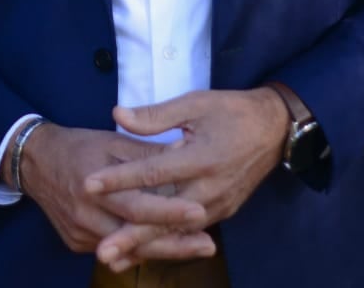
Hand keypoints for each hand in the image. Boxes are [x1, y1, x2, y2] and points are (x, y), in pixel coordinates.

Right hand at [19, 122, 208, 255]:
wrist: (35, 162)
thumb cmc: (79, 146)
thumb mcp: (112, 142)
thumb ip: (146, 152)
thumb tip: (184, 152)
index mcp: (93, 183)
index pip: (136, 204)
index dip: (168, 210)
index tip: (199, 212)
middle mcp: (85, 213)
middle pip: (134, 236)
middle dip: (174, 243)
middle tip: (209, 245)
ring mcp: (79, 232)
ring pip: (127, 249)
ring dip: (162, 249)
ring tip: (197, 247)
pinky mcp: (75, 243)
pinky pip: (113, 250)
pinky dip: (139, 249)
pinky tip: (166, 246)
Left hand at [82, 88, 289, 269]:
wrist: (275, 129)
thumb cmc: (231, 111)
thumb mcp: (195, 103)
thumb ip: (156, 114)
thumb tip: (117, 115)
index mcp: (201, 158)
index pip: (152, 172)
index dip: (119, 179)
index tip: (89, 185)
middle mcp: (209, 188)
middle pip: (164, 216)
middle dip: (132, 236)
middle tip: (102, 252)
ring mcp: (218, 205)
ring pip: (175, 231)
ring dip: (145, 247)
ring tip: (115, 260)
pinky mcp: (222, 211)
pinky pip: (189, 231)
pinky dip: (166, 243)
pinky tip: (143, 253)